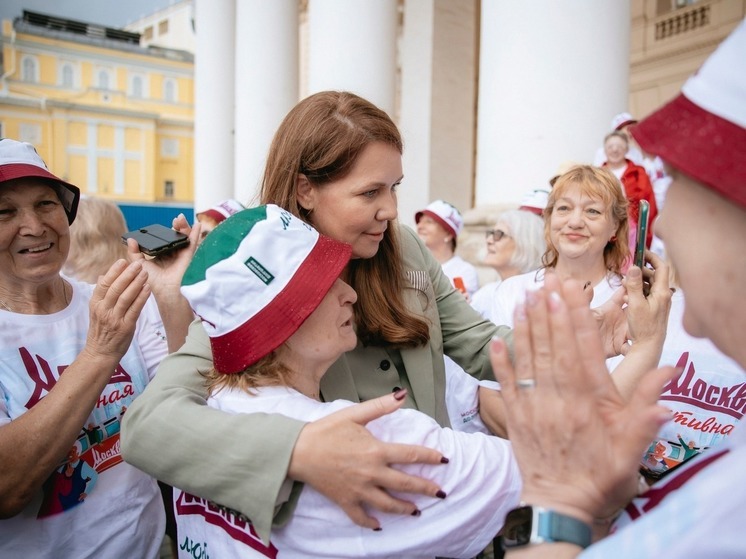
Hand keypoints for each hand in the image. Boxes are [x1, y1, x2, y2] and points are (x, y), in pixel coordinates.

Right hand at [84, 259, 150, 359]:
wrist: (101, 353)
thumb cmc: (101, 330)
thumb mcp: (95, 310)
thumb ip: (101, 293)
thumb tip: (103, 275)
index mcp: (95, 304)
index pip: (104, 284)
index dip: (114, 271)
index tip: (123, 261)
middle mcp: (104, 310)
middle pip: (116, 288)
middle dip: (128, 274)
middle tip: (138, 264)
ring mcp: (115, 319)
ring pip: (126, 297)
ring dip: (137, 283)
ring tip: (145, 273)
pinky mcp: (126, 327)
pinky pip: (135, 309)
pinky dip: (142, 297)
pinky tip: (148, 288)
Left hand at [125, 215, 201, 298]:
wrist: (164, 290)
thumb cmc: (152, 280)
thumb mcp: (139, 264)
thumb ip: (134, 252)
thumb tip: (131, 239)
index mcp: (162, 254)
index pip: (165, 239)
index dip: (164, 232)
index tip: (160, 226)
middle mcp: (173, 253)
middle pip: (176, 236)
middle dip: (177, 226)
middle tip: (175, 219)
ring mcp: (182, 254)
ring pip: (184, 237)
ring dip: (184, 226)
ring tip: (180, 219)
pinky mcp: (189, 255)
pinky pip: (193, 242)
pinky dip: (196, 233)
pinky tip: (197, 224)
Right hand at [288, 390, 446, 529]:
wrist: (299, 450)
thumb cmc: (326, 430)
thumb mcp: (355, 414)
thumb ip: (381, 406)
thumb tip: (402, 394)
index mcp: (376, 451)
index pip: (411, 455)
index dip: (430, 457)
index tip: (443, 460)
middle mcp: (371, 473)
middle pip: (405, 484)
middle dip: (426, 489)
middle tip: (442, 493)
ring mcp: (359, 490)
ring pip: (388, 504)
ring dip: (405, 509)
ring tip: (416, 511)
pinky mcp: (345, 501)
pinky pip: (361, 517)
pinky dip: (370, 523)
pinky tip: (379, 526)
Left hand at [489, 274, 675, 522]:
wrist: (561, 507)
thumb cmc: (600, 478)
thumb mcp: (631, 453)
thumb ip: (645, 415)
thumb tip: (667, 378)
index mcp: (589, 403)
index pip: (583, 351)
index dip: (576, 318)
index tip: (570, 291)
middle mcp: (559, 399)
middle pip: (554, 348)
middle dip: (550, 312)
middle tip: (546, 282)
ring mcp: (534, 407)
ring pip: (529, 360)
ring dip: (525, 327)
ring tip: (524, 298)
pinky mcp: (516, 418)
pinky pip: (505, 384)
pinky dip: (500, 361)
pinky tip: (496, 339)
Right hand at [622, 251, 671, 354]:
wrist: (649, 346)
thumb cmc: (644, 327)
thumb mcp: (635, 304)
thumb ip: (634, 285)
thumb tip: (633, 267)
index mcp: (662, 292)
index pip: (661, 267)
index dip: (652, 257)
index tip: (641, 251)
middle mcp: (663, 294)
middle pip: (653, 274)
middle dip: (640, 271)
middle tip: (626, 270)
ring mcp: (660, 301)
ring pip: (649, 284)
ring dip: (637, 281)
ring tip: (624, 285)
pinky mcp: (655, 307)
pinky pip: (647, 293)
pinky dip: (638, 290)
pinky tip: (627, 295)